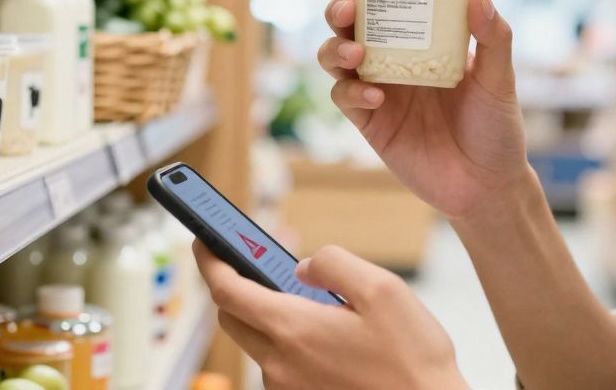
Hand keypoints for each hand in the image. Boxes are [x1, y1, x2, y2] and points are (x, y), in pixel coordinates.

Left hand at [194, 241, 466, 389]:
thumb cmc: (413, 360)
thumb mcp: (383, 289)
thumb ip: (333, 263)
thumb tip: (303, 265)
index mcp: (293, 329)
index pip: (226, 289)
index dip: (209, 260)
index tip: (202, 240)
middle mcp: (280, 363)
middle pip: (232, 317)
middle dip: (236, 285)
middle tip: (257, 263)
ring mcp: (288, 389)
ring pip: (257, 342)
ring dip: (269, 316)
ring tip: (312, 302)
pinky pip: (279, 365)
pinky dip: (288, 342)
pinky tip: (328, 336)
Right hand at [319, 0, 528, 218]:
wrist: (488, 187)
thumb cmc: (496, 128)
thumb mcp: (499, 79)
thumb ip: (492, 37)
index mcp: (423, 40)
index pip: (386, 1)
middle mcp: (394, 60)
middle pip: (350, 25)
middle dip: (339, 10)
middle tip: (348, 9)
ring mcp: (378, 90)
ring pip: (335, 58)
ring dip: (336, 49)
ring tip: (355, 52)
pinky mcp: (370, 124)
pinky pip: (345, 99)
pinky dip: (351, 92)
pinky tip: (374, 96)